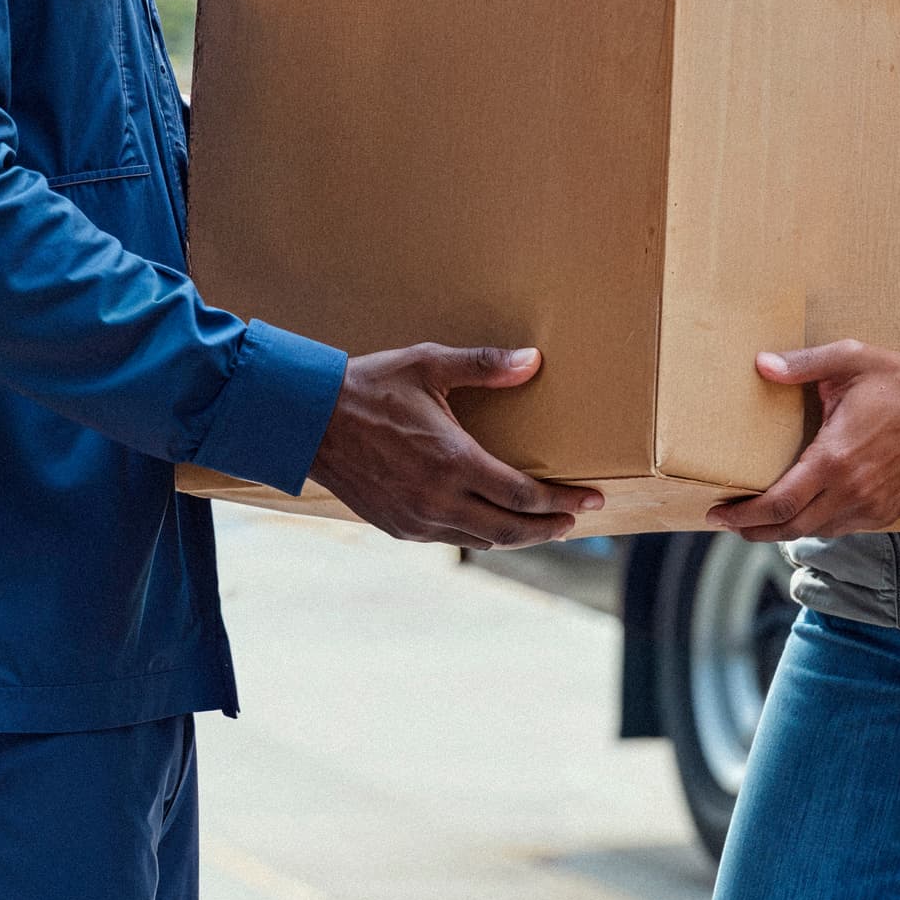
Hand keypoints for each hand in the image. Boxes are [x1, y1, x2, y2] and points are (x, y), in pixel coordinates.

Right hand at [310, 344, 601, 549]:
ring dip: (517, 535)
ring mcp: (417, 519)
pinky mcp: (398, 527)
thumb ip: (484, 366)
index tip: (593, 499)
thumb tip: (532, 360)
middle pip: (512, 530)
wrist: (306, 421)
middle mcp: (439, 500)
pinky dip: (480, 534)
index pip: (524, 495)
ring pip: (483, 539)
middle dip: (551, 528)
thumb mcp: (428, 365)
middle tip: (576, 520)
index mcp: (454, 462)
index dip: (564, 501)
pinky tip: (490, 523)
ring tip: (542, 526)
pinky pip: (452, 538)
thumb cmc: (369, 388)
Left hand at [709, 341, 899, 542]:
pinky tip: (804, 512)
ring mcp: (872, 506)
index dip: (742, 516)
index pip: (777, 504)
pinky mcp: (888, 512)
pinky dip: (817, 525)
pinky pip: (842, 529)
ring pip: (816, 532)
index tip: (717, 514)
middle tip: (727, 522)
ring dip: (784, 530)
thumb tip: (762, 365)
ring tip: (759, 519)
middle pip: (789, 528)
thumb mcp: (847, 360)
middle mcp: (851, 491)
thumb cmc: (897, 380)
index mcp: (833, 459)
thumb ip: (801, 364)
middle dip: (753, 530)